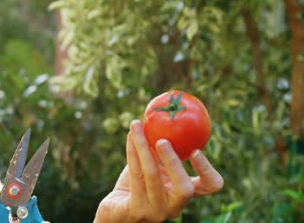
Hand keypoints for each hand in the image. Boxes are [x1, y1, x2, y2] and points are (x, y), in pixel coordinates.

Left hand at [94, 120, 223, 222]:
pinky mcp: (137, 211)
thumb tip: (168, 113)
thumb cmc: (136, 183)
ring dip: (143, 147)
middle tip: (162, 140)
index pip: (210, 187)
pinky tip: (130, 136)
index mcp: (183, 193)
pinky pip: (135, 176)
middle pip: (185, 188)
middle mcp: (174, 206)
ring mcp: (156, 212)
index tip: (196, 150)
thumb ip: (161, 148)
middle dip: (174, 162)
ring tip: (137, 127)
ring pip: (152, 176)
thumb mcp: (152, 163)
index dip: (207, 170)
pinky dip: (132, 152)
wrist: (115, 209)